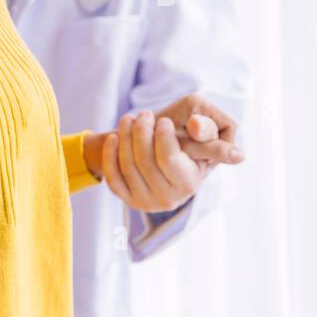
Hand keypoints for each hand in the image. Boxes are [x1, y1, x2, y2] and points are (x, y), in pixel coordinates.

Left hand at [83, 95, 242, 212]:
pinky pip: (113, 177)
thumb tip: (195, 124)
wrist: (170, 165)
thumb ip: (207, 130)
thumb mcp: (206, 138)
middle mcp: (168, 198)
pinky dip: (110, 154)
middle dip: (141, 131)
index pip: (169, 158)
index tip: (164, 120)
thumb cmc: (191, 145)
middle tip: (144, 113)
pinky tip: (114, 136)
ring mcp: (146, 202)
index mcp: (189, 183)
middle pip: (145, 160)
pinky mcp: (129, 200)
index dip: (163, 135)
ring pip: (128, 166)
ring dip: (124, 136)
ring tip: (129, 118)